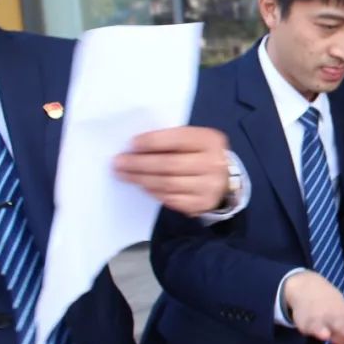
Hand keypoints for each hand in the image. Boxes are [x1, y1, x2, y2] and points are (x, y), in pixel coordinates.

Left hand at [114, 126, 228, 216]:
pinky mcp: (201, 204)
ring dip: (142, 179)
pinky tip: (143, 186)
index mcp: (210, 140)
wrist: (224, 178)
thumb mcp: (192, 140)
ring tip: (125, 175)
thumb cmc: (200, 154)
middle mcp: (213, 163)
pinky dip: (153, 192)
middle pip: (169, 164)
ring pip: (167, 184)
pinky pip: (171, 199)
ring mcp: (209, 186)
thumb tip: (136, 148)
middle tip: (119, 163)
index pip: (177, 139)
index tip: (131, 145)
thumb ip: (170, 140)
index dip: (152, 142)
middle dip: (140, 164)